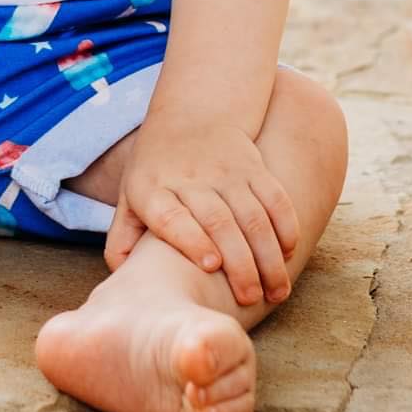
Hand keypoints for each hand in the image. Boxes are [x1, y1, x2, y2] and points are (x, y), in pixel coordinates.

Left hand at [106, 107, 298, 308]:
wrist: (193, 112)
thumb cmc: (156, 169)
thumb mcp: (129, 196)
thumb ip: (123, 239)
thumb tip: (123, 282)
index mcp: (154, 190)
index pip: (172, 218)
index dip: (192, 241)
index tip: (211, 266)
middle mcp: (191, 178)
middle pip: (219, 222)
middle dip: (240, 264)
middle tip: (250, 298)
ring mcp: (226, 171)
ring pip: (253, 216)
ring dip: (268, 256)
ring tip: (276, 291)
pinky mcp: (254, 167)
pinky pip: (275, 197)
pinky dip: (286, 226)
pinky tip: (289, 253)